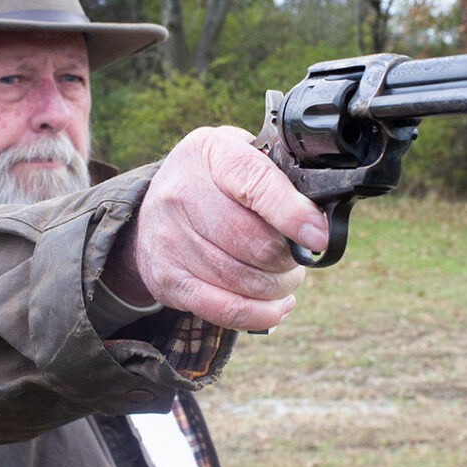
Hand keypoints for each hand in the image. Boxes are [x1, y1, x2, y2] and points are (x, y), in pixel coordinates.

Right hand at [111, 126, 327, 331]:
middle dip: (290, 257)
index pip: (255, 183)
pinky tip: (277, 306)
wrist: (148, 213)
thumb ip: (278, 175)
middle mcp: (182, 193)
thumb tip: (317, 217)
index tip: (318, 237)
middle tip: (298, 255)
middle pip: (256, 243)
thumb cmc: (212, 181)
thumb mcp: (240, 153)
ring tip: (284, 276)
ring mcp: (171, 240)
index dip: (293, 215)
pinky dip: (260, 313)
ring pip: (246, 281)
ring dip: (279, 286)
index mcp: (210, 152)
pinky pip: (225, 309)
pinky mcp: (168, 280)